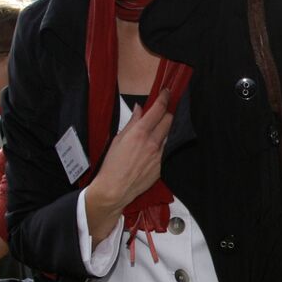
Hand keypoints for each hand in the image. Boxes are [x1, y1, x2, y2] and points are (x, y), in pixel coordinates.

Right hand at [85, 91, 173, 237]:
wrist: (114, 189)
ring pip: (169, 135)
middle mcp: (152, 143)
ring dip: (164, 131)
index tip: (166, 92)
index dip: (164, 98)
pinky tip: (152, 149)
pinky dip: (162, 146)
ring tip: (156, 132)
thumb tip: (139, 109)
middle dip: (166, 113)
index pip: (158, 110)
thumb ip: (132, 122)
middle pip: (169, 120)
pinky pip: (165, 151)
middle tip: (161, 112)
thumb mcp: (118, 139)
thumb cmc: (112, 165)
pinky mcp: (161, 166)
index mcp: (139, 133)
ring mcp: (159, 155)